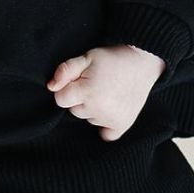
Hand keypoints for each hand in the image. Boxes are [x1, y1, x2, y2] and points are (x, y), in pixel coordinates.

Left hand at [46, 45, 165, 141]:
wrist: (143, 62)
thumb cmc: (112, 58)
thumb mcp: (87, 57)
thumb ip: (65, 71)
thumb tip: (51, 87)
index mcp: (87, 91)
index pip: (61, 99)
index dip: (68, 88)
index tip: (80, 80)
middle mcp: (98, 109)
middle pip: (74, 111)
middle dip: (80, 99)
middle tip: (96, 84)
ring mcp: (111, 119)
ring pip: (89, 119)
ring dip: (93, 109)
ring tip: (107, 92)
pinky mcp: (122, 125)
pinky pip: (106, 135)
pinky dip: (105, 126)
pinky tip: (109, 112)